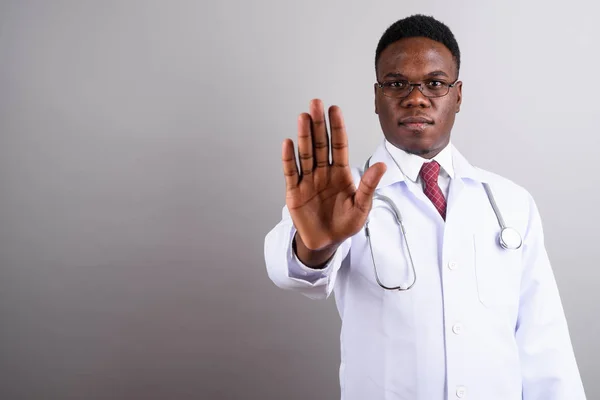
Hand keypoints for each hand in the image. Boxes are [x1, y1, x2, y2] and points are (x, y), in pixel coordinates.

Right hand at [282, 99, 386, 254]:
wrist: (327, 243)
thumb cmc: (346, 224)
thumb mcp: (361, 207)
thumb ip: (368, 186)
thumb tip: (382, 166)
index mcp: (340, 173)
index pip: (339, 145)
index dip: (337, 128)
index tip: (335, 109)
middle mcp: (323, 172)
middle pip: (320, 144)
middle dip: (318, 124)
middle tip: (316, 103)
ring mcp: (308, 181)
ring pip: (305, 154)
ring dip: (304, 136)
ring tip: (303, 117)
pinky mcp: (294, 192)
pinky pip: (291, 173)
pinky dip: (289, 158)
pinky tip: (288, 143)